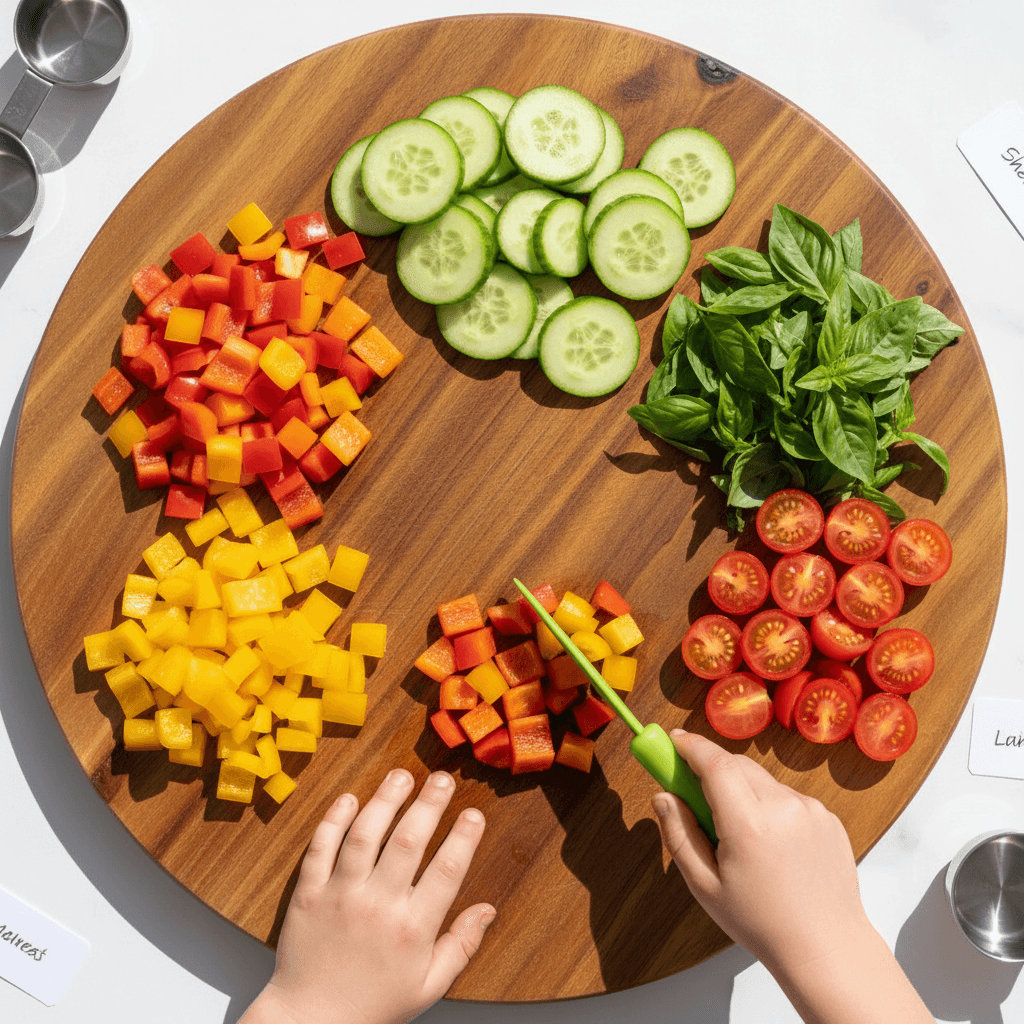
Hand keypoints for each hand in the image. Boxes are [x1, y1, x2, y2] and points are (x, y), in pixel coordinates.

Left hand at [241, 769, 493, 1023]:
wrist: (312, 1023)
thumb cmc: (373, 1006)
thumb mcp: (428, 986)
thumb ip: (461, 945)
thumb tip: (488, 909)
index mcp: (412, 929)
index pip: (446, 870)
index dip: (464, 837)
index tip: (474, 813)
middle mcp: (378, 906)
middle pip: (409, 841)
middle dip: (430, 804)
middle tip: (443, 778)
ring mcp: (340, 896)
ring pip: (365, 835)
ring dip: (385, 800)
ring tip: (402, 776)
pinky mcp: (308, 894)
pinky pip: (321, 848)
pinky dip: (334, 820)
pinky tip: (350, 799)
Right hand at [652, 729, 869, 973]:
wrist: (827, 948)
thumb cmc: (763, 923)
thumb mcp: (705, 886)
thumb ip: (679, 835)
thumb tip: (662, 796)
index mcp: (749, 826)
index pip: (714, 763)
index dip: (690, 746)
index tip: (672, 740)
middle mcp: (783, 808)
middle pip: (736, 764)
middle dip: (711, 768)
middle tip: (693, 789)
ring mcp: (810, 810)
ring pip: (761, 780)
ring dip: (742, 790)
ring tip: (739, 835)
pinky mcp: (827, 816)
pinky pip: (786, 796)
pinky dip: (770, 806)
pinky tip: (770, 844)